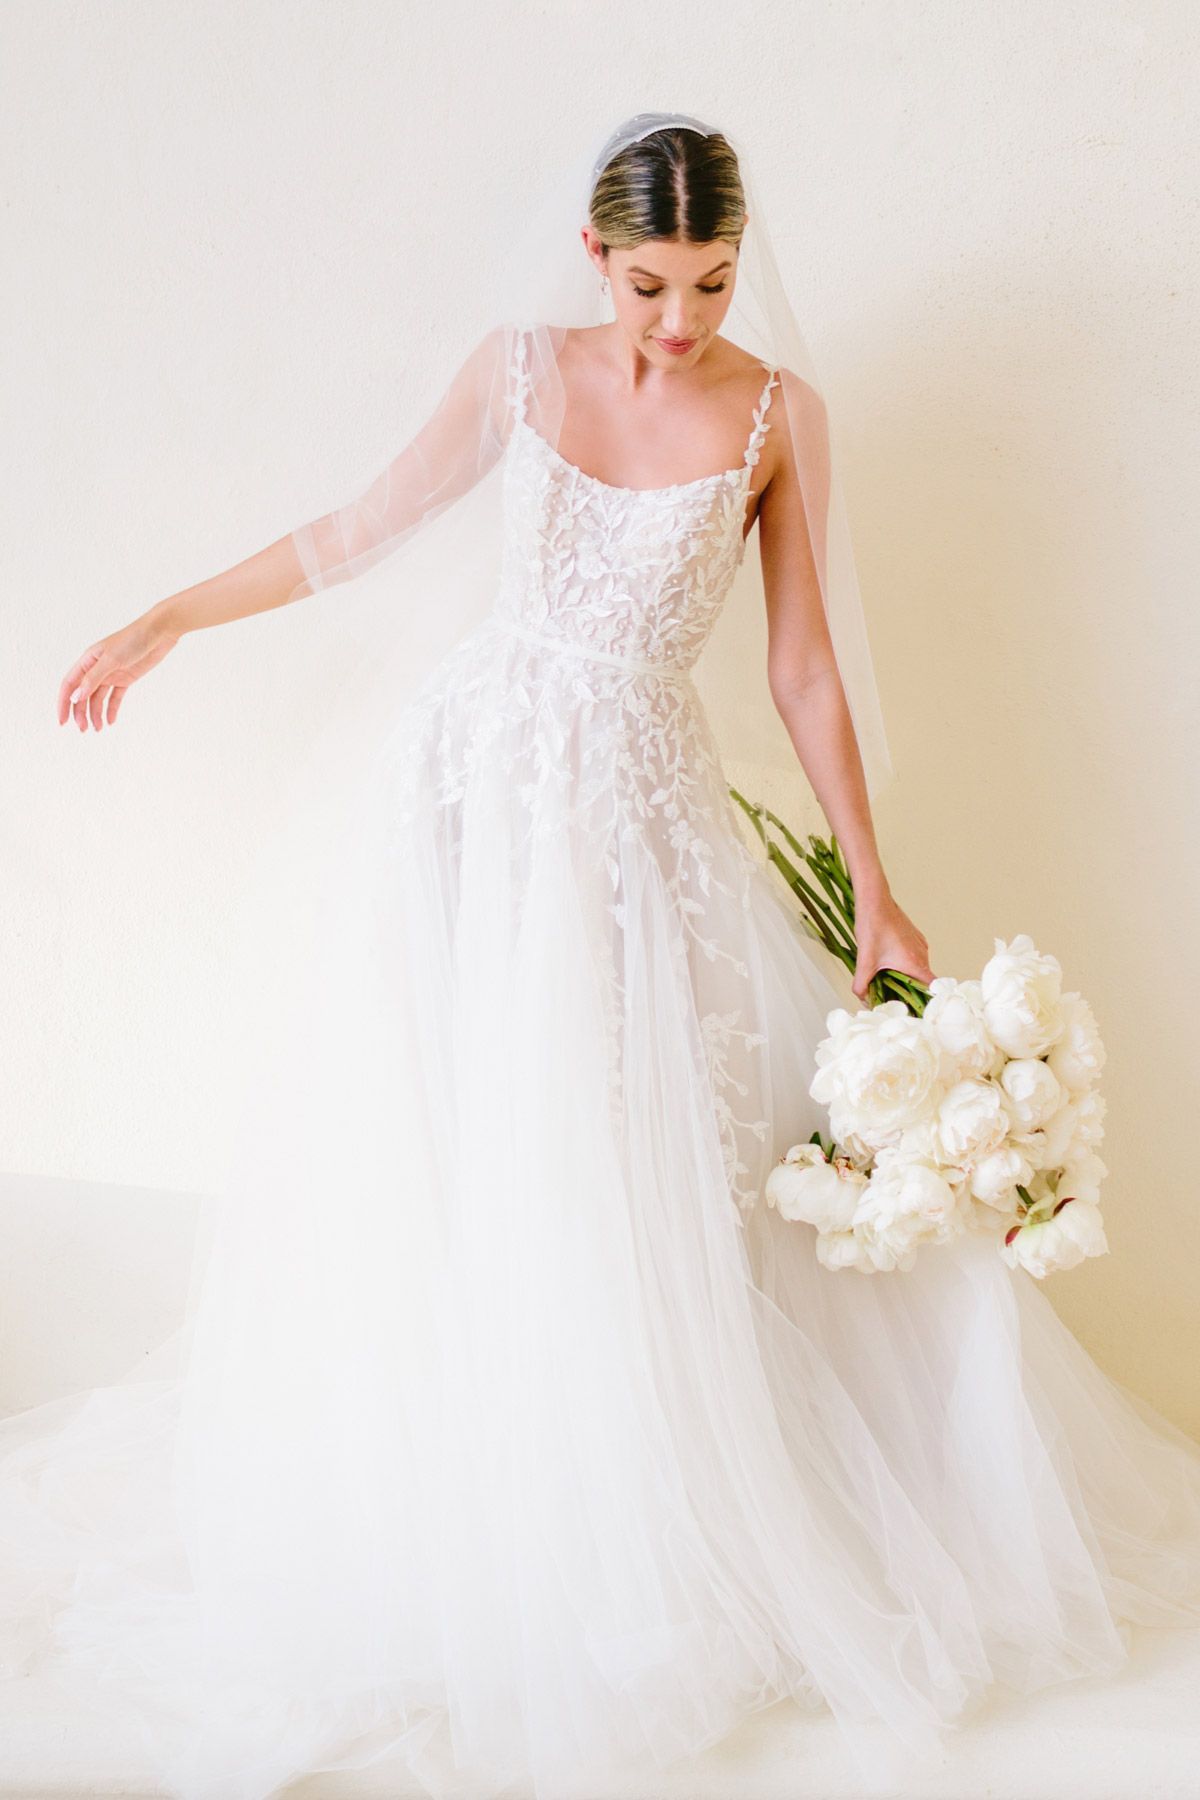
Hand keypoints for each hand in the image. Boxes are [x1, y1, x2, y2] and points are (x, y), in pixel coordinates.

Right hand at [57, 609, 181, 732]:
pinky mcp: (126, 678)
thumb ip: (93, 679)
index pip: (69, 684)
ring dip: (95, 713)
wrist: (159, 633)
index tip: (62, 722)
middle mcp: (96, 668)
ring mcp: (111, 674)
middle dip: (81, 713)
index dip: (63, 703)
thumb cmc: (133, 640)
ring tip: (98, 729)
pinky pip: (115, 697)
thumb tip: (75, 697)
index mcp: (88, 660)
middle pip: (83, 694)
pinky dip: (112, 709)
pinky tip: (111, 721)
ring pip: (98, 698)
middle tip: (84, 730)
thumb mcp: (111, 660)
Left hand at [851, 888, 933, 1001]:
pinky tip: (888, 962)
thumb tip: (864, 1001)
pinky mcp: (915, 938)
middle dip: (910, 991)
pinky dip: (905, 964)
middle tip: (894, 997)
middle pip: (923, 981)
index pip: (933, 988)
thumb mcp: (864, 961)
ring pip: (918, 968)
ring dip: (906, 976)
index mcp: (915, 963)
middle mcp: (922, 954)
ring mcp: (920, 945)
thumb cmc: (872, 927)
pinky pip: (914, 957)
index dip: (928, 1001)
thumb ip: (862, 985)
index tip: (917, 1008)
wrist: (875, 901)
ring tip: (887, 979)